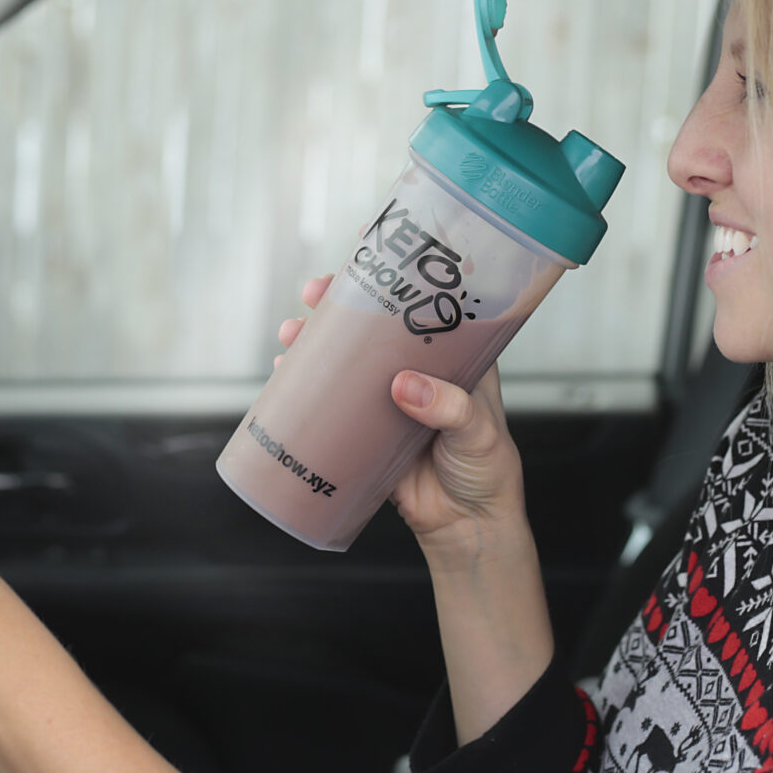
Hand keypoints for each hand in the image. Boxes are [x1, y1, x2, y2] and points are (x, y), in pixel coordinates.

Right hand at [280, 275, 527, 562]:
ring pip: (346, 356)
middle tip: (316, 292)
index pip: (426, 299)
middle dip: (340, 301)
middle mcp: (418, 368)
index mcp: (456, 356)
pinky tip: (284, 371)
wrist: (467, 529)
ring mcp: (388, 398)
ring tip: (292, 332)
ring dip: (314, 338)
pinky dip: (304, 383)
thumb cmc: (488, 472)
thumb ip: (448, 408)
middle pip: (374, 322)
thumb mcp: (479, 433)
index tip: (367, 243)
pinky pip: (330, 400)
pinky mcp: (365, 430)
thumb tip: (404, 386)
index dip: (397, 269)